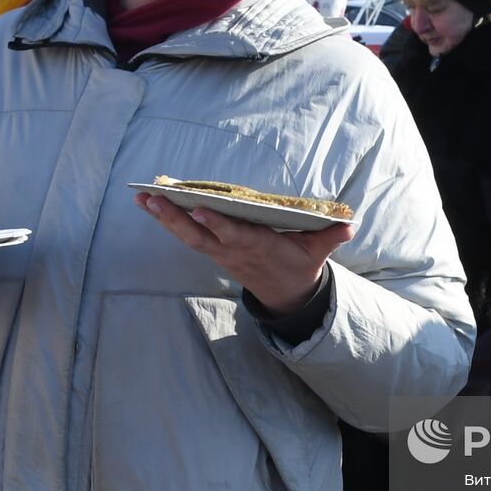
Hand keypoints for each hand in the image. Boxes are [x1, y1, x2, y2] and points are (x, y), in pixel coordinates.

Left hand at [136, 194, 352, 313]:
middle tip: (151, 198)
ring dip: (162, 217)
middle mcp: (232, 250)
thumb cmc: (299, 265)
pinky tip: (150, 202)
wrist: (285, 295)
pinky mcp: (212, 250)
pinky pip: (185, 234)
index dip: (217, 223)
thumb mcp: (318, 253)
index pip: (234, 235)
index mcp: (257, 247)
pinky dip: (167, 219)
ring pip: (186, 235)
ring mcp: (219, 252)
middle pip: (199, 235)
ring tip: (141, 196)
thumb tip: (350, 225)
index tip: (199, 210)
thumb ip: (330, 237)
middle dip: (174, 217)